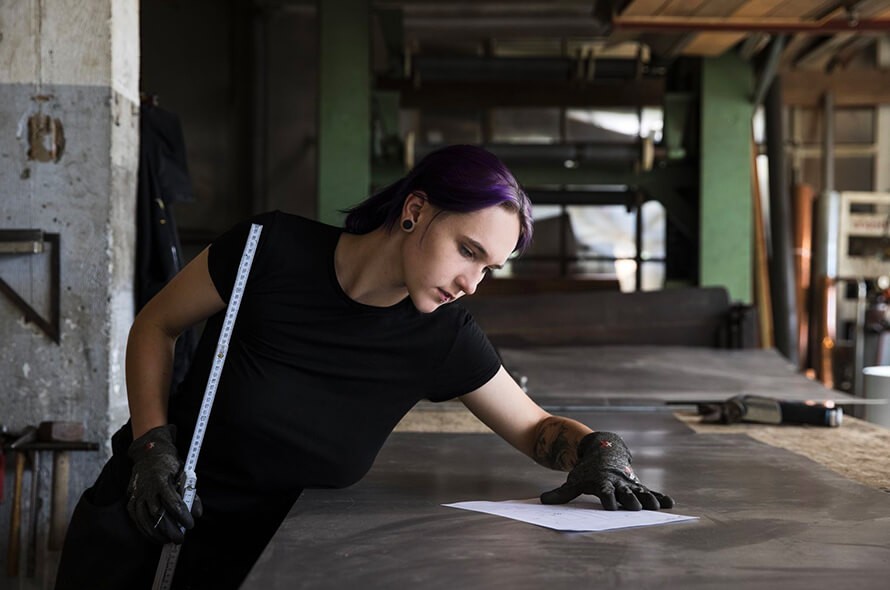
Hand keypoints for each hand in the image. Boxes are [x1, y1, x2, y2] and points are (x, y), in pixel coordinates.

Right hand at [126, 424, 202, 542]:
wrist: (149, 455)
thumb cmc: (170, 466)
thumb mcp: (184, 475)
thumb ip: (191, 495)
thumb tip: (197, 513)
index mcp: (161, 480)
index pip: (172, 502)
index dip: (182, 516)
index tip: (190, 524)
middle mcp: (147, 488)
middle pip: (158, 514)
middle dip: (170, 529)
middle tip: (180, 538)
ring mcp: (137, 495)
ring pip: (145, 520)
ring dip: (157, 533)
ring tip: (168, 541)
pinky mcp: (131, 500)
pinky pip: (136, 519)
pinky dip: (145, 531)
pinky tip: (155, 536)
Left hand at [540, 431, 673, 510]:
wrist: (602, 449)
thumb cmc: (586, 470)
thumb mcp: (574, 480)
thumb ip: (561, 494)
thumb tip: (542, 501)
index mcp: (602, 483)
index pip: (605, 493)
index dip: (607, 499)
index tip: (610, 507)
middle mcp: (617, 483)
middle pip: (624, 494)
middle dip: (629, 501)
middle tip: (635, 508)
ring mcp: (628, 484)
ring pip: (639, 493)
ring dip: (647, 500)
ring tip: (656, 508)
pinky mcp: (636, 484)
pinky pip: (649, 491)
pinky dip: (660, 496)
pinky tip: (670, 503)